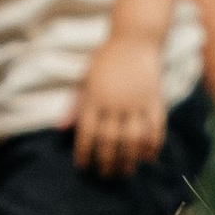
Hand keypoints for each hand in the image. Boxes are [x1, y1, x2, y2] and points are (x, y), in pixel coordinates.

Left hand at [70, 27, 169, 175]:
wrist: (135, 39)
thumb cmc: (106, 60)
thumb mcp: (86, 80)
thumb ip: (75, 105)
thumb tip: (59, 128)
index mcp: (95, 97)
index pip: (87, 132)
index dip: (84, 152)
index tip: (84, 166)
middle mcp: (115, 102)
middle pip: (110, 141)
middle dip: (107, 162)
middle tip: (105, 175)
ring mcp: (137, 102)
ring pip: (133, 139)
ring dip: (129, 159)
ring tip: (125, 171)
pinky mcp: (155, 100)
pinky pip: (155, 129)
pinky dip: (152, 146)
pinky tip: (147, 158)